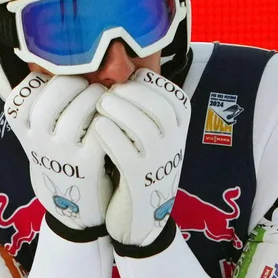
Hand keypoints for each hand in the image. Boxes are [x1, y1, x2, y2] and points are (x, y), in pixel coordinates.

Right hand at [3, 73, 112, 231]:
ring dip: (96, 97)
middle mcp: (39, 143)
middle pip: (52, 96)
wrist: (73, 208)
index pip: (24, 94)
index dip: (45, 80)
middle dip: (75, 83)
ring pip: (78, 112)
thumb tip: (62, 61)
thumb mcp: (42, 135)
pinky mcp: (88, 166)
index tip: (59, 81)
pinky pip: (100, 131)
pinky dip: (109, 119)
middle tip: (88, 84)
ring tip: (103, 97)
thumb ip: (46, 105)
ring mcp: (63, 155)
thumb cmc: (62, 158)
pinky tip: (113, 118)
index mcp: (23, 132)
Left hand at [93, 70, 190, 247]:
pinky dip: (107, 134)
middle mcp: (175, 142)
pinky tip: (97, 129)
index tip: (123, 83)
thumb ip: (141, 102)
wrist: (141, 213)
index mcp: (180, 125)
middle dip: (127, 95)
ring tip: (99, 107)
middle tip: (106, 95)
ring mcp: (158, 162)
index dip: (141, 82)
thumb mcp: (149, 129)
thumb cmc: (138, 161)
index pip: (166, 91)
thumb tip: (118, 64)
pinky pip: (123, 151)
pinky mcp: (139, 179)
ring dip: (116, 111)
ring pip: (141, 127)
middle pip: (155, 106)